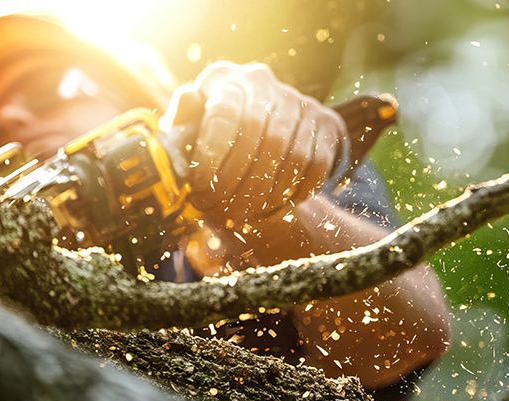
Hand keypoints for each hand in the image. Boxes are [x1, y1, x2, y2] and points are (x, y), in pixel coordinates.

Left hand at [164, 63, 344, 223]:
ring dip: (267, 192)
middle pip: (260, 135)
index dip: (212, 154)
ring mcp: (300, 101)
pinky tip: (273, 208)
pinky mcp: (327, 122)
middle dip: (238, 180)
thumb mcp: (188, 129)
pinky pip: (317, 164)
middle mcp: (265, 82)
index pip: (225, 113)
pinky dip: (296, 192)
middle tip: (221, 209)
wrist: (253, 136)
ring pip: (291, 154)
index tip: (201, 186)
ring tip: (243, 214)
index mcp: (227, 79)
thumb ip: (182, 120)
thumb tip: (188, 99)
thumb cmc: (209, 136)